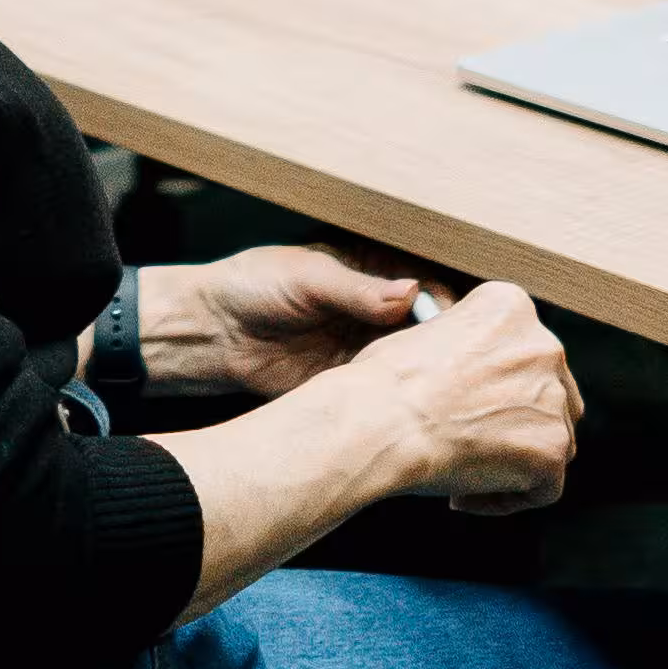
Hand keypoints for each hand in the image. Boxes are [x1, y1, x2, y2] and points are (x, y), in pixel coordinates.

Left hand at [146, 244, 429, 397]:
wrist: (211, 335)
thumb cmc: (251, 286)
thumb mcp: (308, 278)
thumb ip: (359, 289)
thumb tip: (411, 292)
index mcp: (369, 268)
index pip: (423, 280)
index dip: (443, 298)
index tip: (456, 318)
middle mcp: (374, 307)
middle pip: (426, 323)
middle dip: (443, 338)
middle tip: (455, 355)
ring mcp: (364, 344)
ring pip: (411, 358)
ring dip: (425, 369)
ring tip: (439, 380)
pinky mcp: (351, 379)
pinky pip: (385, 387)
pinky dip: (398, 394)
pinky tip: (410, 400)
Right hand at [348, 278, 580, 512]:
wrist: (380, 422)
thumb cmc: (382, 384)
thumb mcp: (426, 338)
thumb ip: (463, 352)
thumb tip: (466, 382)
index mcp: (510, 307)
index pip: (524, 354)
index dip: (496, 388)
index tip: (463, 408)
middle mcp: (543, 345)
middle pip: (550, 396)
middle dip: (515, 424)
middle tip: (469, 444)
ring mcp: (553, 399)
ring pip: (551, 441)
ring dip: (512, 461)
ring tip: (460, 476)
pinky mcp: (552, 448)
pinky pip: (543, 487)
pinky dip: (504, 498)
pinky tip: (462, 496)